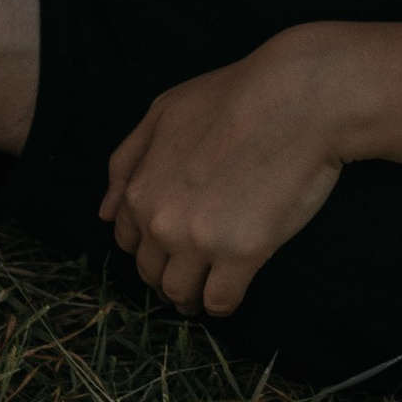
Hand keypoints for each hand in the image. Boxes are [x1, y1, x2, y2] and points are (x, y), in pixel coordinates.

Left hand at [101, 29, 356, 315]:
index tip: (171, 249)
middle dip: (168, 275)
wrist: (297, 100)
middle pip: (152, 273)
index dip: (150, 247)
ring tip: (208, 291)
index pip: (130, 243)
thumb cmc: (233, 97)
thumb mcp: (162, 113)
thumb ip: (127, 162)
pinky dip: (223, 304)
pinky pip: (221, 301)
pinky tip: (233, 291)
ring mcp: (200, 242)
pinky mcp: (242, 255)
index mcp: (140, 190)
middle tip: (193, 274)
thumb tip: (105, 214)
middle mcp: (161, 222)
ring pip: (181, 294)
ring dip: (192, 297)